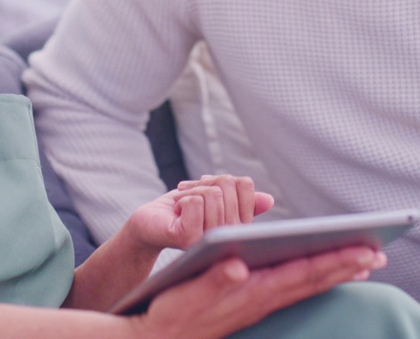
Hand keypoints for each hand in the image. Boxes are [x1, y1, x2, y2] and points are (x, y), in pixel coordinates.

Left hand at [125, 174, 274, 251]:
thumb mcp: (214, 199)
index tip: (207, 187)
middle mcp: (229, 237)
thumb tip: (269, 199)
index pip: (245, 185)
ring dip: (191, 191)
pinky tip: (176, 211)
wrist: (150, 224)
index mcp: (239, 226)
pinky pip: (196, 202)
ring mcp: (211, 239)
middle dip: (204, 182)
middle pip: (228, 185)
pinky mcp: (190, 239)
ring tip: (182, 205)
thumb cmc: (182, 211)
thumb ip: (241, 200)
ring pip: (212, 193)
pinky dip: (182, 198)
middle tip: (190, 196)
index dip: (223, 178)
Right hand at [133, 246, 385, 338]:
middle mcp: (261, 299)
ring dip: (336, 271)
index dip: (333, 260)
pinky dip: (315, 278)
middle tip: (379, 252)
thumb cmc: (171, 313)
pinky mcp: (252, 306)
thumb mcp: (187, 294)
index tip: (363, 250)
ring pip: (307, 285)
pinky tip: (323, 273)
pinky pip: (294, 289)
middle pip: (313, 279)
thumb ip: (214, 280)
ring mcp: (259, 304)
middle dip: (346, 264)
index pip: (302, 272)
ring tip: (364, 261)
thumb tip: (237, 264)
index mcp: (252, 291)